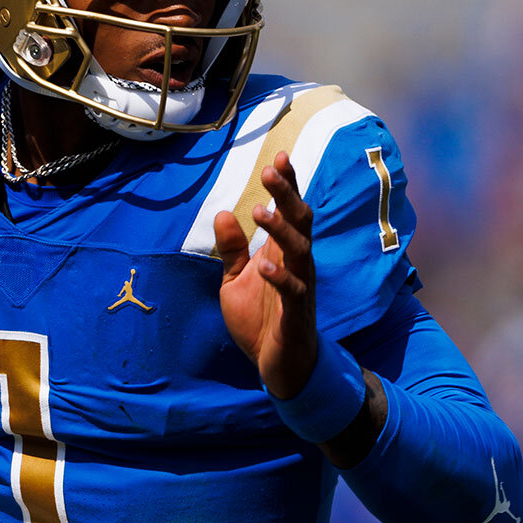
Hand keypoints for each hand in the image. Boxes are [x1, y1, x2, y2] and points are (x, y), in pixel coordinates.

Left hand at [215, 151, 319, 398]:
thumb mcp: (235, 281)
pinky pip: (294, 292)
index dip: (287, 185)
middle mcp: (297, 265)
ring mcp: (300, 288)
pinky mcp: (296, 314)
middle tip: (270, 171)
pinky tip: (265, 265)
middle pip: (300, 222)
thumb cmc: (261, 320)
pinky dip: (280, 277)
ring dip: (282, 230)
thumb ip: (232, 250)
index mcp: (283, 253)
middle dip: (287, 195)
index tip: (280, 156)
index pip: (289, 212)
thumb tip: (222, 214)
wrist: (278, 366)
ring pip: (300, 251)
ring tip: (260, 213)